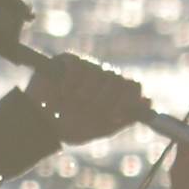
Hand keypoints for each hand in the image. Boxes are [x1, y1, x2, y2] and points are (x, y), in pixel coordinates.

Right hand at [29, 53, 148, 144]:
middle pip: (118, 79)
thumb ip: (125, 117)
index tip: (114, 114)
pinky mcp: (67, 60)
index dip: (127, 100)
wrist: (40, 125)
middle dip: (105, 100)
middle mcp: (102, 77)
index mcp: (113, 92)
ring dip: (86, 93)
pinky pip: (78, 66)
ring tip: (72, 103)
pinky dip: (71, 83)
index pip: (132, 86)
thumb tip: (148, 102)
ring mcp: (86, 67)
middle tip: (89, 109)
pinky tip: (62, 94)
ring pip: (98, 73)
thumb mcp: (101, 127)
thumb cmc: (70, 127)